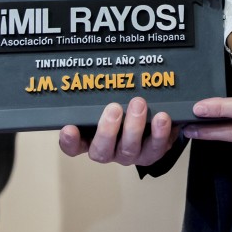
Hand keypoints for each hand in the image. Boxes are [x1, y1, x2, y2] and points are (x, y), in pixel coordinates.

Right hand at [58, 97, 179, 166]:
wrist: (152, 120)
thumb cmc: (122, 106)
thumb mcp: (107, 98)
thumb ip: (99, 92)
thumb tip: (89, 77)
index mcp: (91, 139)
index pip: (74, 146)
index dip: (70, 141)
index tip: (69, 129)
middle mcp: (110, 150)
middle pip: (102, 150)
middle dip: (107, 130)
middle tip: (114, 108)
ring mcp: (131, 154)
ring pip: (129, 150)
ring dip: (134, 127)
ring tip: (139, 104)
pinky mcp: (153, 153)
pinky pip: (157, 149)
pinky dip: (161, 134)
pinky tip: (163, 118)